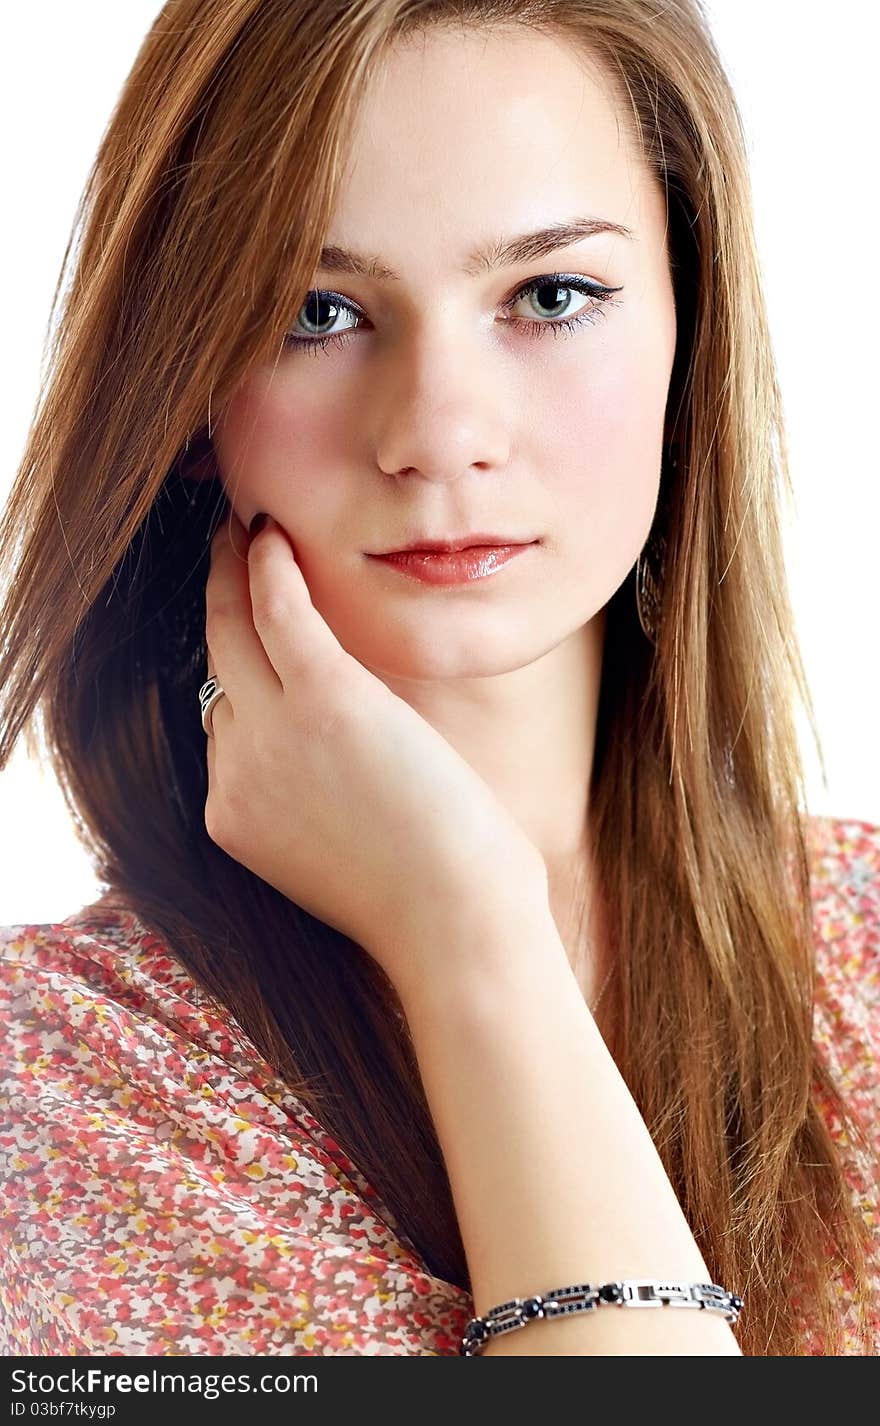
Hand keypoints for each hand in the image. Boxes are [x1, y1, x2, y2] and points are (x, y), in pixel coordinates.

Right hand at [203, 511, 547, 997]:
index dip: (240, 673)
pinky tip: (272, 534)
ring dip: (232, 570)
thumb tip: (343, 752)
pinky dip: (269, 567)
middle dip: (217, 603)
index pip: (227, 725)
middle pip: (216, 665)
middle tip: (223, 554)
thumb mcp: (346, 849)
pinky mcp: (322, 699)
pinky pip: (277, 612)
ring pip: (232, 629)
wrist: (455, 925)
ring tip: (242, 530)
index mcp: (236, 816)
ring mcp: (269, 735)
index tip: (245, 630)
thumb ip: (319, 797)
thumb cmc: (430, 897)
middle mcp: (233, 773)